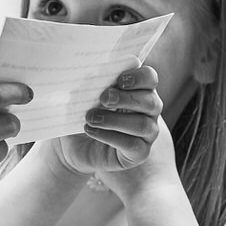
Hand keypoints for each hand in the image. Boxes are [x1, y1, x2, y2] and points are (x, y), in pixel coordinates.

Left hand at [56, 65, 165, 185]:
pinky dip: (111, 137)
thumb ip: (88, 84)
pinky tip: (92, 131)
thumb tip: (78, 72)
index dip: (138, 77)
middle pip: (150, 101)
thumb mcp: (82, 97)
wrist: (74, 146)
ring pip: (143, 125)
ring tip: (91, 118)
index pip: (150, 78)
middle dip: (126, 99)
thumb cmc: (82, 114)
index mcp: (139, 90)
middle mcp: (149, 111)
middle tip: (103, 98)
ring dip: (115, 120)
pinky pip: (132, 145)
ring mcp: (147, 133)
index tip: (118, 80)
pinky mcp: (140, 152)